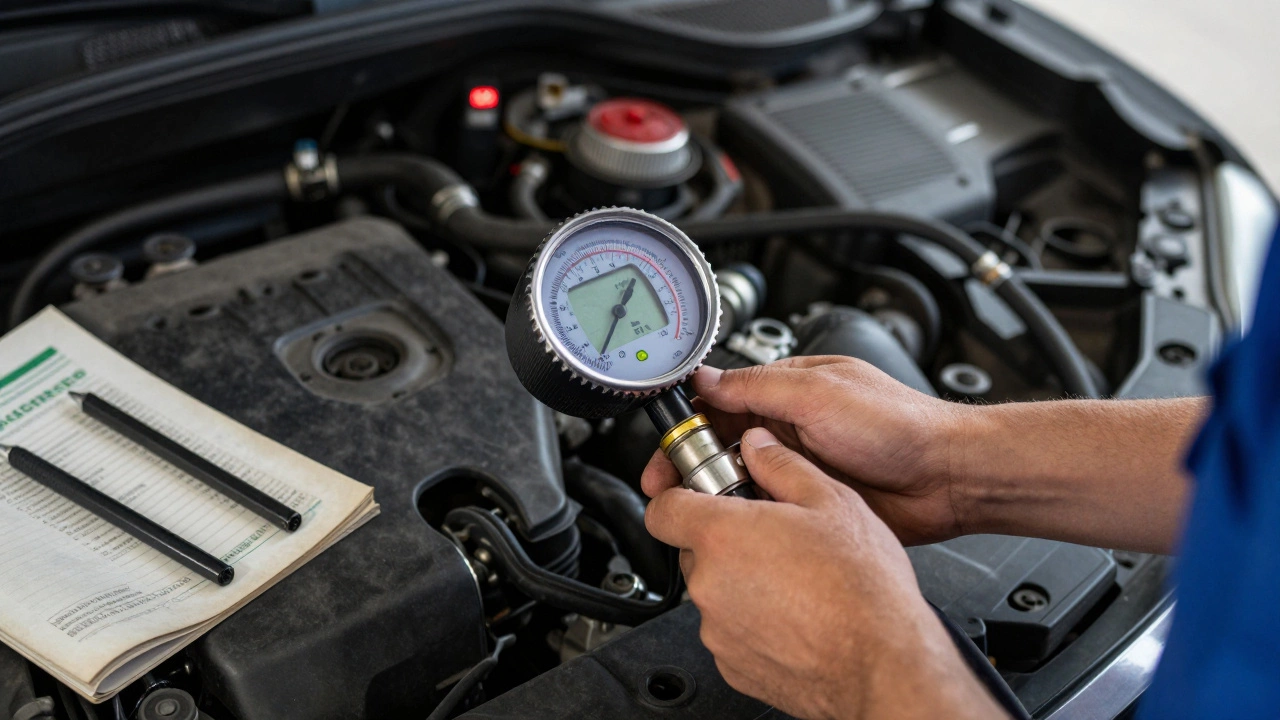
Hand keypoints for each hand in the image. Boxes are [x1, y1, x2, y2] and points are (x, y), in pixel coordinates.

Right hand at [643, 356, 976, 544]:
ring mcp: (800, 468)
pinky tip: (738, 527)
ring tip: (700, 509)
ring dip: (719, 494)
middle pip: (722, 446)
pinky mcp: (812, 503)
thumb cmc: (900, 424)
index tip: (666, 453)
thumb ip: (758, 385)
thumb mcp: (819, 393)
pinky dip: (750, 518)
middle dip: (691, 467)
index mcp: (787, 391)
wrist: (948, 478)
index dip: (688, 427)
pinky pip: (769, 511)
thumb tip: (707, 377)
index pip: (721, 402)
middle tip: (669, 489)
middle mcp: (790, 428)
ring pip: (741, 482)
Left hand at [645, 429, 1000, 719]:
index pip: (661, 509)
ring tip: (793, 579)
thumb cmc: (862, 587)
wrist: (882, 662)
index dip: (676, 496)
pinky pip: (731, 632)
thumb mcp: (831, 500)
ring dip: (741, 582)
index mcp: (722, 535)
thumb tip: (759, 447)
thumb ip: (782, 465)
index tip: (698, 495)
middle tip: (770, 536)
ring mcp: (718, 630)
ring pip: (715, 592)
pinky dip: (753, 621)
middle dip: (723, 540)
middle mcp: (709, 584)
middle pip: (693, 550)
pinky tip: (796, 613)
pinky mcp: (733, 665)